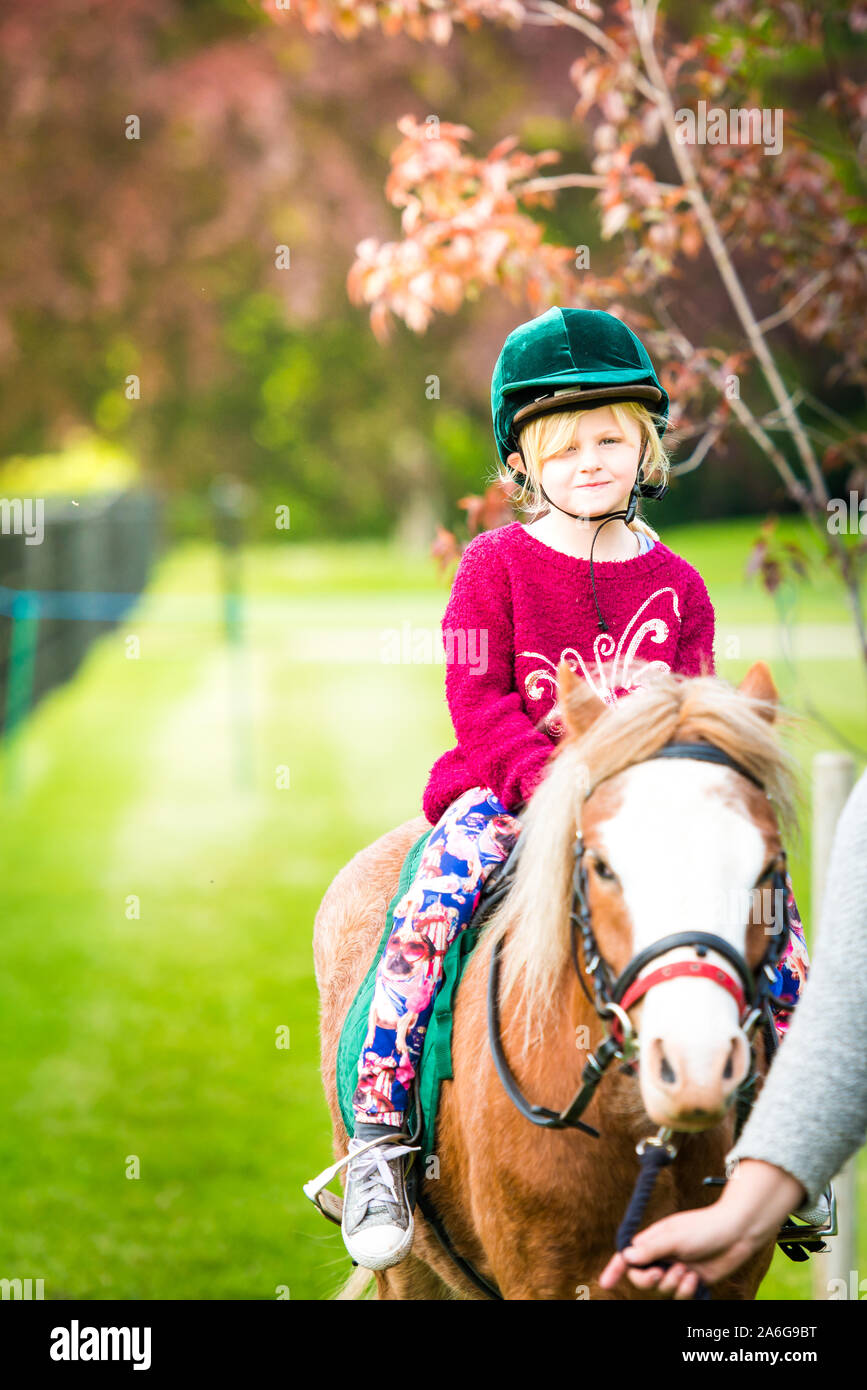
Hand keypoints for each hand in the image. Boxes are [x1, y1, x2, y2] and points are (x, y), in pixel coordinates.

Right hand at [597, 1159, 805, 1297]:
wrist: (736, 1234)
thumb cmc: (704, 1228)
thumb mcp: (674, 1237)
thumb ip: (650, 1249)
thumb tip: (626, 1257)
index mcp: (653, 1240)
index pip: (628, 1257)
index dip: (615, 1269)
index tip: (605, 1283)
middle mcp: (662, 1256)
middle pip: (641, 1278)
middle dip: (648, 1280)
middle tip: (660, 1273)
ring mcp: (676, 1270)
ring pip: (661, 1291)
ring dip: (672, 1284)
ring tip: (686, 1271)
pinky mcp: (691, 1282)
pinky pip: (680, 1297)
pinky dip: (686, 1290)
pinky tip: (695, 1277)